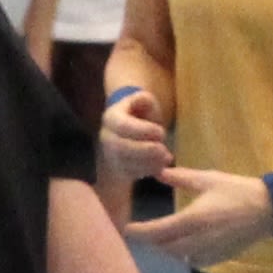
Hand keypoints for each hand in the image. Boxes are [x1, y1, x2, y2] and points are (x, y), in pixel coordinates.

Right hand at [97, 87, 174, 201]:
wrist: (133, 127)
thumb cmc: (141, 112)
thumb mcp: (144, 100)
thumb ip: (143, 98)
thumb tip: (142, 100)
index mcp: (111, 118)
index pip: (122, 126)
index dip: (142, 130)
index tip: (161, 131)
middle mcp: (106, 137)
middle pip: (120, 148)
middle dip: (145, 151)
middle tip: (165, 150)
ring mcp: (110, 154)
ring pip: (125, 164)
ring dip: (148, 163)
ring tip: (166, 158)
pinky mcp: (118, 169)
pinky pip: (130, 174)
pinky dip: (147, 171)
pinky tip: (161, 166)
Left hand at [128, 170, 272, 265]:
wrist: (270, 209)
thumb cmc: (238, 190)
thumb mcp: (208, 179)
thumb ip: (181, 178)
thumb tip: (158, 173)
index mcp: (194, 219)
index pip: (158, 231)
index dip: (140, 233)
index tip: (126, 230)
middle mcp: (200, 239)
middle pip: (165, 248)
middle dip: (151, 242)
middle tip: (140, 234)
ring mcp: (211, 251)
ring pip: (179, 257)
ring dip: (166, 249)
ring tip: (158, 238)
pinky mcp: (220, 257)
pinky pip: (195, 261)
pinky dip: (184, 256)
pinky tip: (182, 247)